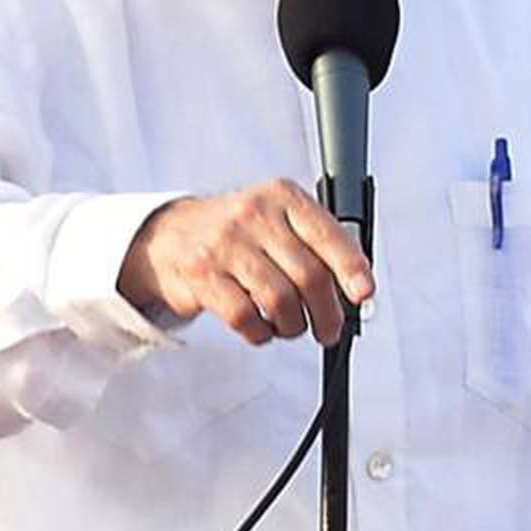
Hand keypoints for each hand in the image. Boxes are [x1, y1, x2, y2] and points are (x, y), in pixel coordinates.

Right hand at [117, 179, 373, 345]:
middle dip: (327, 313)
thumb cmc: (235, 233)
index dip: (352, 268)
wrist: (167, 236)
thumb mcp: (276, 219)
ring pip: (280, 300)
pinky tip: (261, 328)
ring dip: (293, 325)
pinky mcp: (203, 276)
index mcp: (281, 197)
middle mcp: (253, 215)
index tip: (363, 295)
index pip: (327, 234)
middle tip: (328, 329)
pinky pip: (246, 317)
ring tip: (290, 327)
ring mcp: (225, 244)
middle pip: (308, 275)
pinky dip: (261, 333)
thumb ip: (315, 244)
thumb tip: (355, 289)